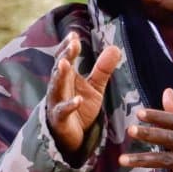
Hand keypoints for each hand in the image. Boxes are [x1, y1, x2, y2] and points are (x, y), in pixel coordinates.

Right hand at [44, 32, 126, 160]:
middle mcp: (59, 87)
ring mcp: (57, 103)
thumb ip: (103, 69)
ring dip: (60, 75)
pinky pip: (63, 111)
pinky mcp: (60, 119)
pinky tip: (79, 100)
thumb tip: (115, 48)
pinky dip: (70, 105)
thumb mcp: (94, 87)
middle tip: (72, 43)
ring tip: (65, 63)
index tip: (73, 34)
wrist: (71, 137)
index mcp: (67, 77)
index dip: (68, 47)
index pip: (64, 58)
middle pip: (60, 69)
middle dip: (65, 55)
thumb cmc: (80, 108)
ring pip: (57, 87)